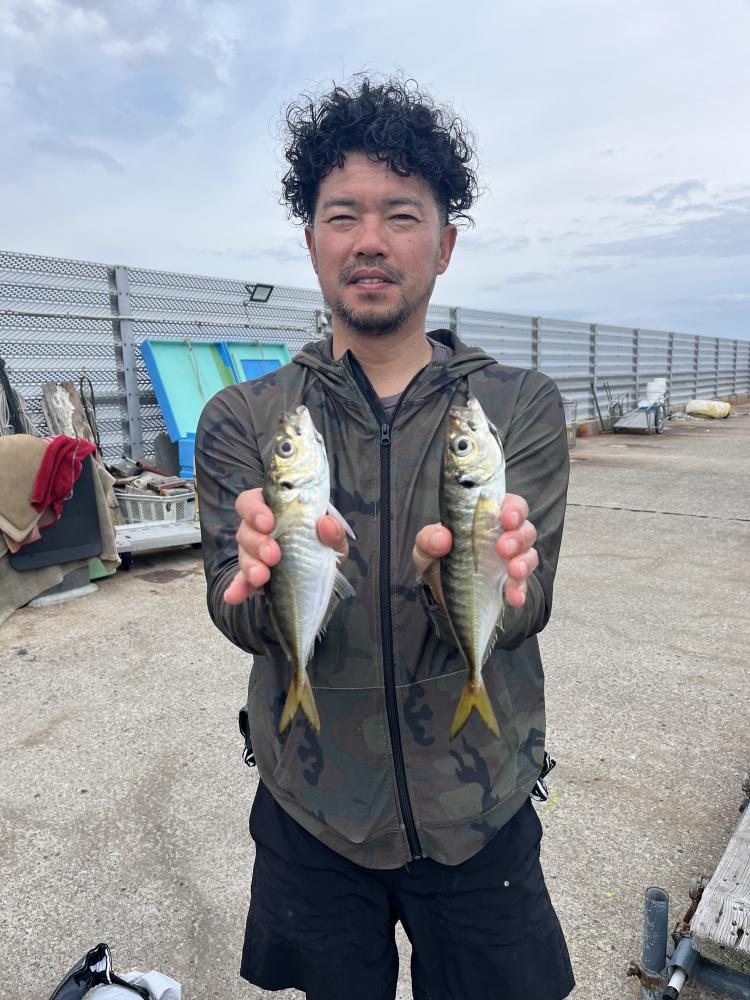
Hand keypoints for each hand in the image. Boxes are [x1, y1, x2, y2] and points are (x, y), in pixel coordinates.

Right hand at [223, 487, 349, 604]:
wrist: (324, 573)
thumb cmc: (324, 544)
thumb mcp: (334, 537)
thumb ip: (333, 530)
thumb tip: (326, 524)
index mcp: (275, 509)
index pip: (252, 501)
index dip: (254, 510)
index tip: (267, 523)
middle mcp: (259, 529)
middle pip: (245, 530)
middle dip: (256, 543)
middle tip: (272, 555)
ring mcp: (253, 553)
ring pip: (243, 555)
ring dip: (250, 566)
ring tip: (261, 577)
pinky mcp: (253, 576)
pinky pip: (241, 581)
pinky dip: (238, 588)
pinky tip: (234, 596)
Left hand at [412, 493, 537, 607]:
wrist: (437, 592)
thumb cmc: (435, 558)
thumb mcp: (424, 548)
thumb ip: (429, 539)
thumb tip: (442, 537)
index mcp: (485, 518)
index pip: (510, 504)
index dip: (514, 508)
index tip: (507, 519)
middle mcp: (502, 535)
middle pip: (525, 528)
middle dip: (519, 537)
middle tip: (503, 549)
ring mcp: (509, 560)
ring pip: (530, 554)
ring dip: (524, 562)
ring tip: (513, 571)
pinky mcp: (511, 583)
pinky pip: (524, 584)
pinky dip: (521, 589)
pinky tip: (513, 597)